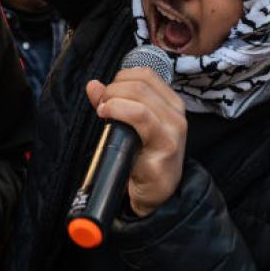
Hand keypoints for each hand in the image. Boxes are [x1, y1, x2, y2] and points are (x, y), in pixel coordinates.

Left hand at [86, 67, 186, 217]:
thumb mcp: (130, 126)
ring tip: (103, 111)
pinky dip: (119, 110)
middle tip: (102, 104)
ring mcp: (173, 130)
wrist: (155, 195)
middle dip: (114, 89)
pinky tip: (107, 116)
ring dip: (114, 99)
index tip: (108, 93)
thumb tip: (93, 85)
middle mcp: (176, 114)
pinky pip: (140, 117)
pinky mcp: (165, 146)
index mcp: (171, 104)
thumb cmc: (143, 159)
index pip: (146, 75)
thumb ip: (113, 102)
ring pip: (140, 97)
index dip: (122, 77)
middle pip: (141, 83)